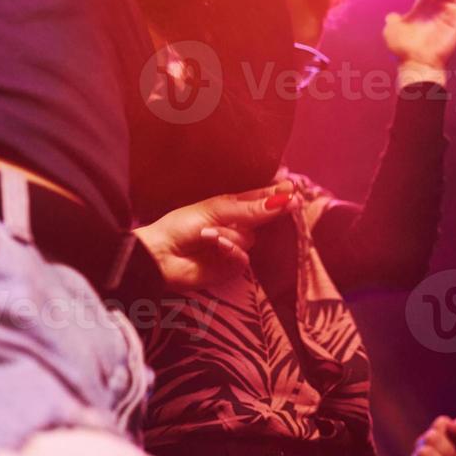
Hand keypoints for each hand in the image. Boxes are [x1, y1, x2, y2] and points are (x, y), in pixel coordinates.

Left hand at [135, 183, 294, 289]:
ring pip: (251, 238)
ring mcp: (236, 246)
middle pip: (264, 218)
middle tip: (291, 202)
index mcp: (231, 207)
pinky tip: (217, 246)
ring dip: (232, 234)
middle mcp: (237, 226)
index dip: (277, 192)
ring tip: (210, 234)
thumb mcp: (218, 210)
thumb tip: (284, 199)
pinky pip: (244, 257)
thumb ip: (252, 208)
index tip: (294, 188)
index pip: (260, 197)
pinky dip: (231, 250)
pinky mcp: (232, 267)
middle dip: (269, 211)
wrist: (161, 256)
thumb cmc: (182, 226)